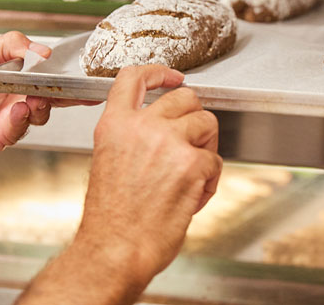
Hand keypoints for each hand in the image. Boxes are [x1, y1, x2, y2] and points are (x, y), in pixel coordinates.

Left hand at [0, 31, 95, 169]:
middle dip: (66, 92)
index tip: (84, 72)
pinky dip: (22, 118)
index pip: (48, 73)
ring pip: (41, 112)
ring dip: (42, 104)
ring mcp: (10, 117)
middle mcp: (16, 97)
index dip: (66, 73)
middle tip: (71, 86)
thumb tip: (42, 51)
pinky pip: (21, 128)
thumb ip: (12, 46)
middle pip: (52, 95)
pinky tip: (17, 109)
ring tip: (34, 95)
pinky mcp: (1, 135)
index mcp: (14, 75)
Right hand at [16, 65, 221, 304]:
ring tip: (191, 176)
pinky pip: (216, 160)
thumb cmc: (111, 219)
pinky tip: (192, 197)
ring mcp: (168, 142)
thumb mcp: (108, 162)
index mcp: (114, 125)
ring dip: (206, 147)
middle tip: (193, 142)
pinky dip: (210, 180)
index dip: (159, 72)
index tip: (174, 77)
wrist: (115, 250)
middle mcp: (141, 127)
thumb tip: (161, 128)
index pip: (134, 77)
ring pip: (207, 123)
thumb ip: (130, 137)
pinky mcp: (192, 163)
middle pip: (185, 97)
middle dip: (195, 117)